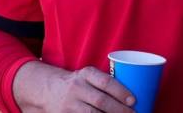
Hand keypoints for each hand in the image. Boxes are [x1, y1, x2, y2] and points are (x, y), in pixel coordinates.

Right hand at [13, 61, 134, 112]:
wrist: (49, 90)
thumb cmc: (78, 84)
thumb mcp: (88, 77)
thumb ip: (105, 82)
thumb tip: (134, 97)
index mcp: (86, 74)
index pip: (106, 82)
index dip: (121, 92)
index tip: (133, 100)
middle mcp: (77, 87)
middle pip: (101, 101)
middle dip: (119, 110)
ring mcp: (70, 103)